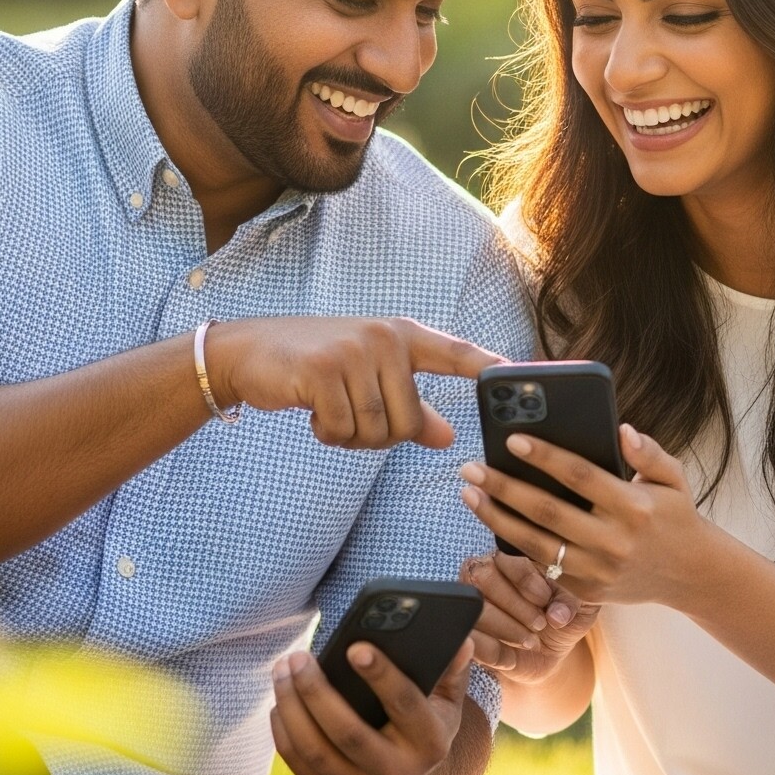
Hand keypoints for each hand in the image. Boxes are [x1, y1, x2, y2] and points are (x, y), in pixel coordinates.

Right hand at [202, 315, 499, 449]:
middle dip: (380, 437)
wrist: (252, 351)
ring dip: (350, 437)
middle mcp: (384, 339)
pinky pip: (342, 429)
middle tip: (351, 418)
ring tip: (331, 412)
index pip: (455, 353)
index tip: (522, 373)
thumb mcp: (369, 379)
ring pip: (375, 431)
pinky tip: (312, 414)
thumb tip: (447, 438)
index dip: (487, 365)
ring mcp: (353, 353)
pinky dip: (328, 434)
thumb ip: (411, 407)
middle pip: (408, 422)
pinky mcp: (322, 372)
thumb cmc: (319, 365)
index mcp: (402, 336)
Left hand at [269, 638, 470, 774]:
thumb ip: (451, 669)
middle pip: (348, 733)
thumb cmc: (425, 720)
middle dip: (317, 692)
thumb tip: (461, 642)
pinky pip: (300, 765)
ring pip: (316, 750)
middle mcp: (400, 774)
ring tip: (282, 671)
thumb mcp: (445, 698)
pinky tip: (281, 701)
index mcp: (431, 742)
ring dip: (292, 707)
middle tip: (297, 657)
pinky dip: (285, 731)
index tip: (355, 647)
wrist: (411, 772)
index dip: (381, 675)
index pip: (405, 705)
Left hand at [459, 424, 707, 606]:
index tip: (512, 439)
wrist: (689, 575)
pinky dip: (514, 544)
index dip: (545, 457)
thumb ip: (649, 452)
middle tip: (471, 468)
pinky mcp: (586, 590)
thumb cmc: (675, 516)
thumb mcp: (674, 478)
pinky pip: (543, 565)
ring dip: (496, 518)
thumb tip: (621, 430)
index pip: (581, 476)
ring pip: (535, 544)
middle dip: (504, 488)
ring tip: (470, 494)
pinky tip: (493, 521)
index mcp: (634, 507)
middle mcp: (614, 541)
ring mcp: (598, 570)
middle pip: (547, 511)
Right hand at [460, 550, 596, 682]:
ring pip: (474, 609)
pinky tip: (514, 655)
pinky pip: (468, 640)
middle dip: (514, 604)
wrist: (551, 652)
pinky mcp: (467, 637)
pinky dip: (490, 649)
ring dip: (505, 627)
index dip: (524, 579)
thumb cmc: (564, 615)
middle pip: (481, 578)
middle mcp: (484, 577)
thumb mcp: (581, 606)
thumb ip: (574, 602)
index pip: (504, 557)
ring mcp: (471, 606)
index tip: (545, 598)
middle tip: (539, 623)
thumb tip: (558, 615)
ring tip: (531, 641)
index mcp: (511, 559)